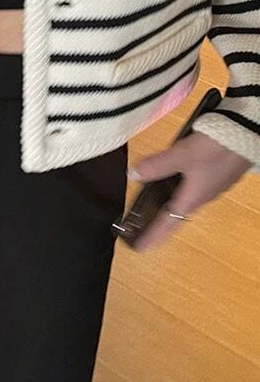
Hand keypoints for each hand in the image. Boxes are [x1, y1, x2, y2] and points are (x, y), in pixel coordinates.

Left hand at [127, 132, 251, 250]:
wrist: (248, 135)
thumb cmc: (217, 148)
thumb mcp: (181, 155)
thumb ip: (157, 166)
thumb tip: (134, 175)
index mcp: (193, 198)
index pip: (169, 223)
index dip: (153, 234)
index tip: (140, 247)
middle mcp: (204, 196)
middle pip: (178, 212)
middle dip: (162, 221)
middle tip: (147, 227)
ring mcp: (213, 185)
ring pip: (187, 198)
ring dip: (172, 204)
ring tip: (158, 206)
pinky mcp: (219, 173)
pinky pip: (196, 186)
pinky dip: (182, 188)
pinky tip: (177, 180)